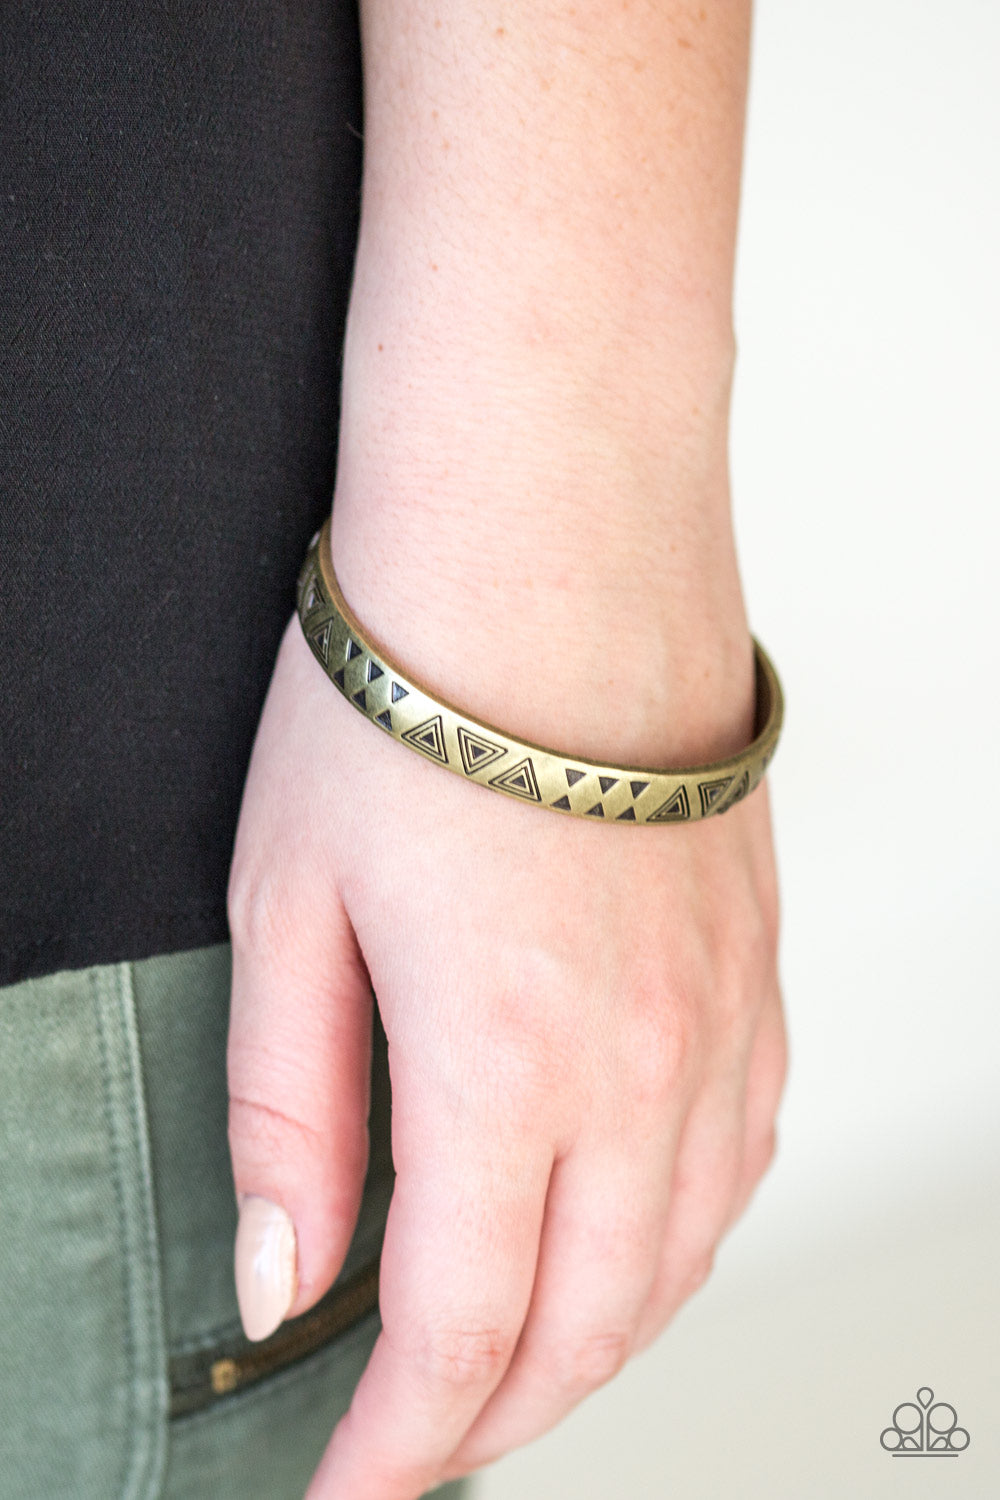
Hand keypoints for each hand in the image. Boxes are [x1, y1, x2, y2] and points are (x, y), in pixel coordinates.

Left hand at [226, 603, 786, 1498]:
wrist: (553, 541)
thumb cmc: (413, 694)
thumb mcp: (290, 904)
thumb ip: (290, 1113)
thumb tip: (285, 1280)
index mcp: (512, 1060)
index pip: (459, 1333)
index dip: (397, 1449)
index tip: (343, 1497)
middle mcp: (648, 1062)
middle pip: (586, 1325)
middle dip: (492, 1417)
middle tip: (417, 1444)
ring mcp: (724, 1016)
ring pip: (681, 1261)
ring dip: (592, 1344)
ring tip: (509, 1367)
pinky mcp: (755, 967)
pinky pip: (742, 1159)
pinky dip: (676, 1242)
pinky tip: (627, 1238)